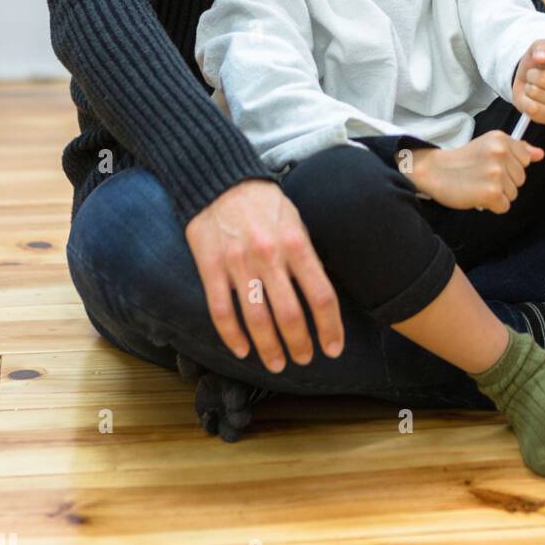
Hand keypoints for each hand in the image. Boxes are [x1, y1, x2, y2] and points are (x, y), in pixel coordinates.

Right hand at [185, 178, 343, 373]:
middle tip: (304, 360)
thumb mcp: (295, 221)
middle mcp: (269, 256)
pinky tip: (243, 351)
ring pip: (257, 320)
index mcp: (296, 243)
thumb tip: (320, 296)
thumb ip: (306, 256)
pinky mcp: (211, 268)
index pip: (321, 296)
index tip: (333, 349)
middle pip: (290, 315)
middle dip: (300, 345)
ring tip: (277, 364)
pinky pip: (221, 311)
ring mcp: (238, 263)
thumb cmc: (264, 203)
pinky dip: (233, 337)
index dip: (331, 328)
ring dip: (269, 349)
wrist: (220, 180)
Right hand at [407, 132, 543, 212]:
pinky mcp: (491, 192)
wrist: (435, 171)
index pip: (525, 159)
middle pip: (521, 179)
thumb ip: (517, 149)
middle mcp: (500, 153)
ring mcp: (496, 173)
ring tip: (478, 184)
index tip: (491, 164)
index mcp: (501, 139)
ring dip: (497, 194)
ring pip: (513, 194)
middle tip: (482, 175)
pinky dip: (492, 206)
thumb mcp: (489, 146)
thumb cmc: (462, 161)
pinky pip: (504, 206)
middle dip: (504, 182)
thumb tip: (540, 154)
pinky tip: (477, 195)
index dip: (509, 166)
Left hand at [512, 39, 544, 123]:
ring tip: (533, 85)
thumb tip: (540, 57)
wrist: (530, 80)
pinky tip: (531, 98)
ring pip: (536, 93)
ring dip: (528, 87)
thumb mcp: (540, 47)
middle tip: (534, 74)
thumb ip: (541, 47)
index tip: (542, 60)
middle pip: (544, 79)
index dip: (542, 59)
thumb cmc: (539, 62)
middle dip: (532, 74)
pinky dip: (526, 102)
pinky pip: (533, 109)